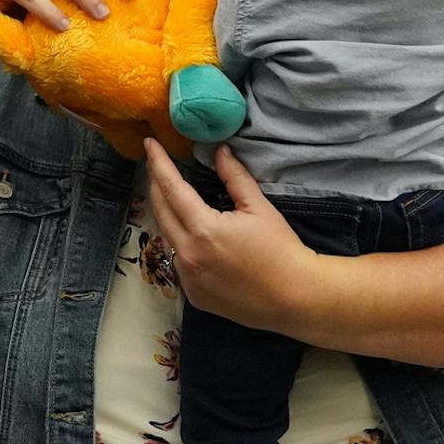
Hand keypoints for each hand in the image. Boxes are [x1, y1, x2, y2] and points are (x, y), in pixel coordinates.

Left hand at [143, 141, 318, 335]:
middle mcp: (188, 255)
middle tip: (155, 166)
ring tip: (171, 196)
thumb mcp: (259, 207)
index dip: (158, 163)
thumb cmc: (280, 250)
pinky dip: (181, 244)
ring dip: (167, 215)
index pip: (171, 188)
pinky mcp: (194, 295)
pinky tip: (191, 235)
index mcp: (203, 229)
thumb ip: (234, 177)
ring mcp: (188, 278)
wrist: (294, 298)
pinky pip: (179, 261)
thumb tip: (219, 152)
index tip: (149, 144)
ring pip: (167, 237)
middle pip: (159, 211)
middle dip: (155, 185)